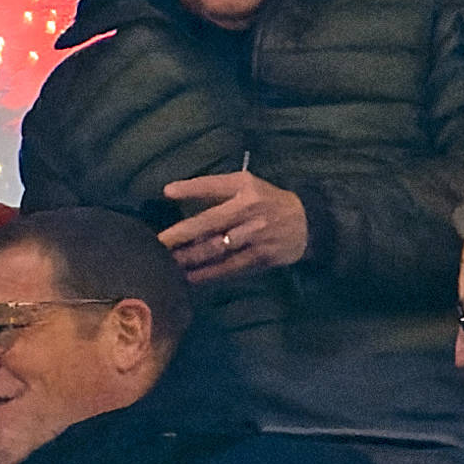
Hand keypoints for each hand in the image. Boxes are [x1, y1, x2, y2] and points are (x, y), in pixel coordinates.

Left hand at [158, 170, 309, 282]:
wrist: (306, 224)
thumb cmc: (267, 200)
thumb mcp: (244, 184)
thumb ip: (211, 187)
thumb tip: (169, 191)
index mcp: (245, 190)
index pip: (214, 187)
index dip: (191, 189)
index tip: (165, 194)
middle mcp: (250, 212)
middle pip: (210, 223)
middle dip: (182, 235)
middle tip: (157, 244)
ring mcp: (256, 237)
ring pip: (218, 249)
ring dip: (191, 258)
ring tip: (166, 264)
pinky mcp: (260, 258)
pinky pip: (230, 268)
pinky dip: (209, 274)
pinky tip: (190, 279)